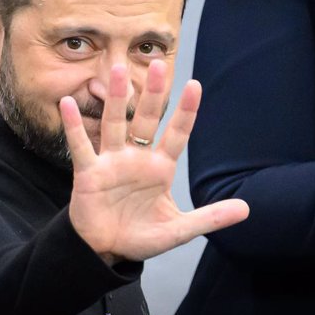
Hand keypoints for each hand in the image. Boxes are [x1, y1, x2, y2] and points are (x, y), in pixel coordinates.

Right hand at [60, 60, 248, 264]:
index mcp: (160, 168)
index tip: (195, 85)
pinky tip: (68, 103)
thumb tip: (247, 209)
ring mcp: (111, 162)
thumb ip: (209, 217)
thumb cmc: (140, 235)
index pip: (177, 134)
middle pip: (146, 120)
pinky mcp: (88, 172)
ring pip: (115, 124)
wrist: (105, 250)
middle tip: (157, 65)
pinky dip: (74, 125)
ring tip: (117, 71)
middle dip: (152, 94)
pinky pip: (81, 145)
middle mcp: (136, 158)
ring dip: (116, 98)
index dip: (186, 111)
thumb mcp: (179, 229)